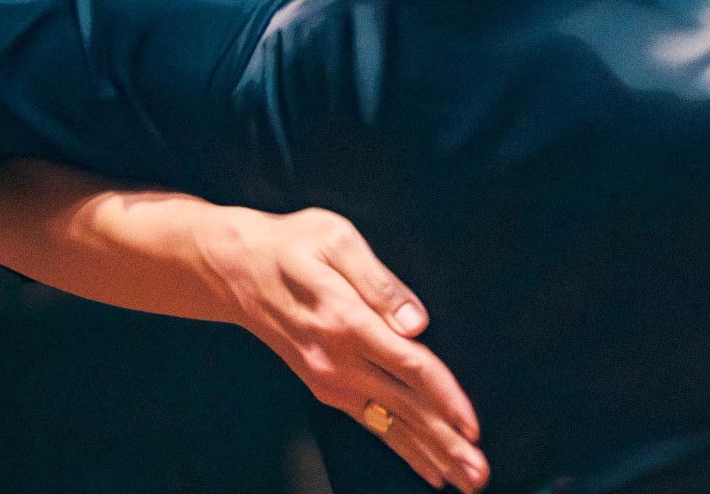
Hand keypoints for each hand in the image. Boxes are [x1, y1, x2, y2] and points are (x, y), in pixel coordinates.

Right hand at [193, 206, 488, 490]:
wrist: (231, 268)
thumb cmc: (292, 246)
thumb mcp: (337, 240)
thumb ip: (381, 283)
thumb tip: (416, 322)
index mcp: (348, 322)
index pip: (410, 367)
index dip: (445, 399)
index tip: (472, 427)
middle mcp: (337, 361)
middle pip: (404, 409)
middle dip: (444, 445)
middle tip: (477, 475)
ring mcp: (328, 378)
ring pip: (388, 424)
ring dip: (427, 454)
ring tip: (461, 480)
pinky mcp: (324, 383)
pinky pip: (370, 421)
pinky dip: (400, 444)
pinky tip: (424, 464)